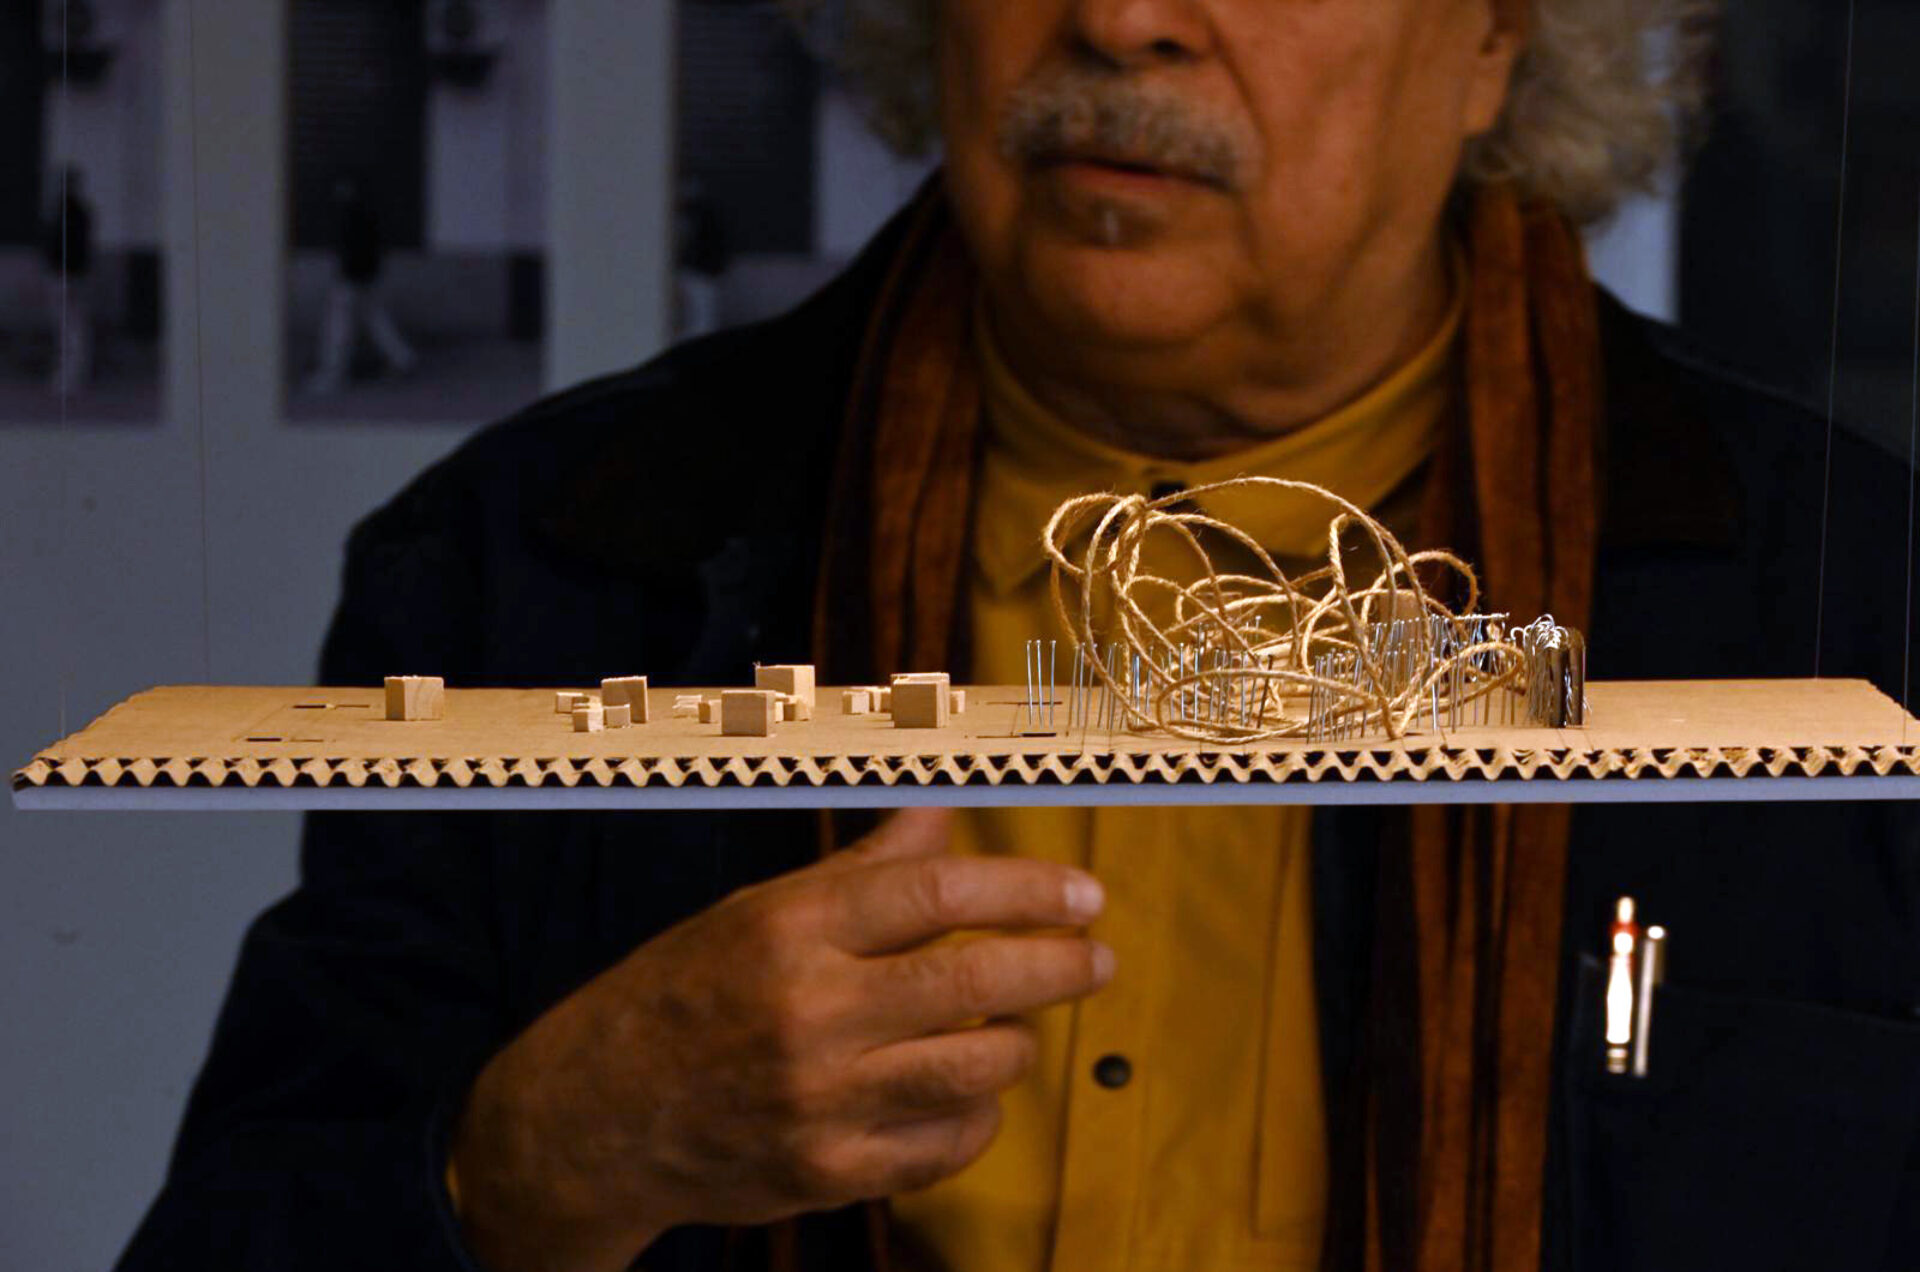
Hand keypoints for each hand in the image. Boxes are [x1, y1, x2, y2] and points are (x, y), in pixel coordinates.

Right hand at [446, 807, 1111, 1271]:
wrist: (595, 1117)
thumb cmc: (682, 995)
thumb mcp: (757, 910)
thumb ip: (862, 870)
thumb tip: (944, 816)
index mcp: (789, 931)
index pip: (935, 894)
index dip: (1026, 891)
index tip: (1082, 895)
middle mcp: (808, 1014)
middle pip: (974, 982)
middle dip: (1058, 966)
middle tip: (1096, 957)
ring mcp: (820, 1102)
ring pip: (976, 1069)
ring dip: (1019, 1042)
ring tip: (1018, 1022)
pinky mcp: (829, 1173)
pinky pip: (947, 1146)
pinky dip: (978, 1115)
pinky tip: (970, 1091)